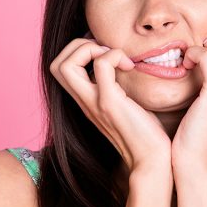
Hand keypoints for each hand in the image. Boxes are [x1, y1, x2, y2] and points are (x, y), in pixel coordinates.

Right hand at [49, 34, 171, 173]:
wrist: (151, 161)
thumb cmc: (145, 134)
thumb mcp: (124, 105)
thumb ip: (116, 88)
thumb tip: (124, 66)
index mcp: (86, 101)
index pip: (59, 69)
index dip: (77, 51)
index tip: (106, 54)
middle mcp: (84, 101)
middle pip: (55, 65)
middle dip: (78, 45)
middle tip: (107, 52)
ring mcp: (94, 102)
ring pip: (66, 64)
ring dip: (91, 48)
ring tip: (116, 58)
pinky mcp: (110, 103)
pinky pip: (101, 65)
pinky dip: (114, 55)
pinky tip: (130, 67)